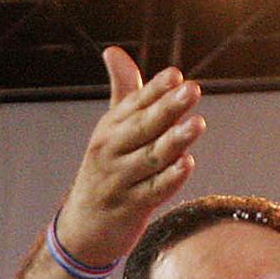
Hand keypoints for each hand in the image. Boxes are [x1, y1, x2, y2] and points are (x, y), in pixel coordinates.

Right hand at [51, 47, 205, 269]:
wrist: (82, 227)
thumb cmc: (105, 170)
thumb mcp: (110, 131)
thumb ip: (123, 92)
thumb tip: (113, 51)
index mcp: (110, 129)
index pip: (135, 104)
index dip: (156, 90)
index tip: (175, 75)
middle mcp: (112, 152)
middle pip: (144, 128)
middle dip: (168, 109)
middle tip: (192, 90)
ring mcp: (120, 181)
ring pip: (151, 158)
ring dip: (174, 141)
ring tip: (197, 124)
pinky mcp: (131, 208)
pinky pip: (153, 191)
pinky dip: (170, 179)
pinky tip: (186, 165)